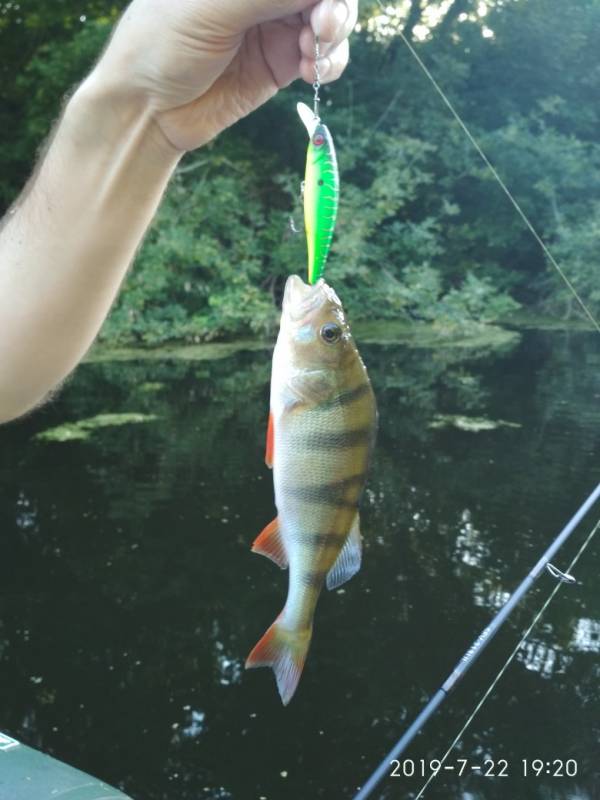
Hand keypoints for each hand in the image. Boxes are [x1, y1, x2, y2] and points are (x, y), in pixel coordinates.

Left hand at [96, 0, 356, 151]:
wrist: (148, 109)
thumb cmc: (162, 44)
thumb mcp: (213, 8)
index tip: (322, 5)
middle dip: (335, 7)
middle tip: (323, 28)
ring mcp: (275, 25)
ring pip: (331, 20)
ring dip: (334, 36)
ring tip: (312, 54)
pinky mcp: (281, 64)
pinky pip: (323, 57)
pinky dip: (329, 63)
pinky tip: (311, 73)